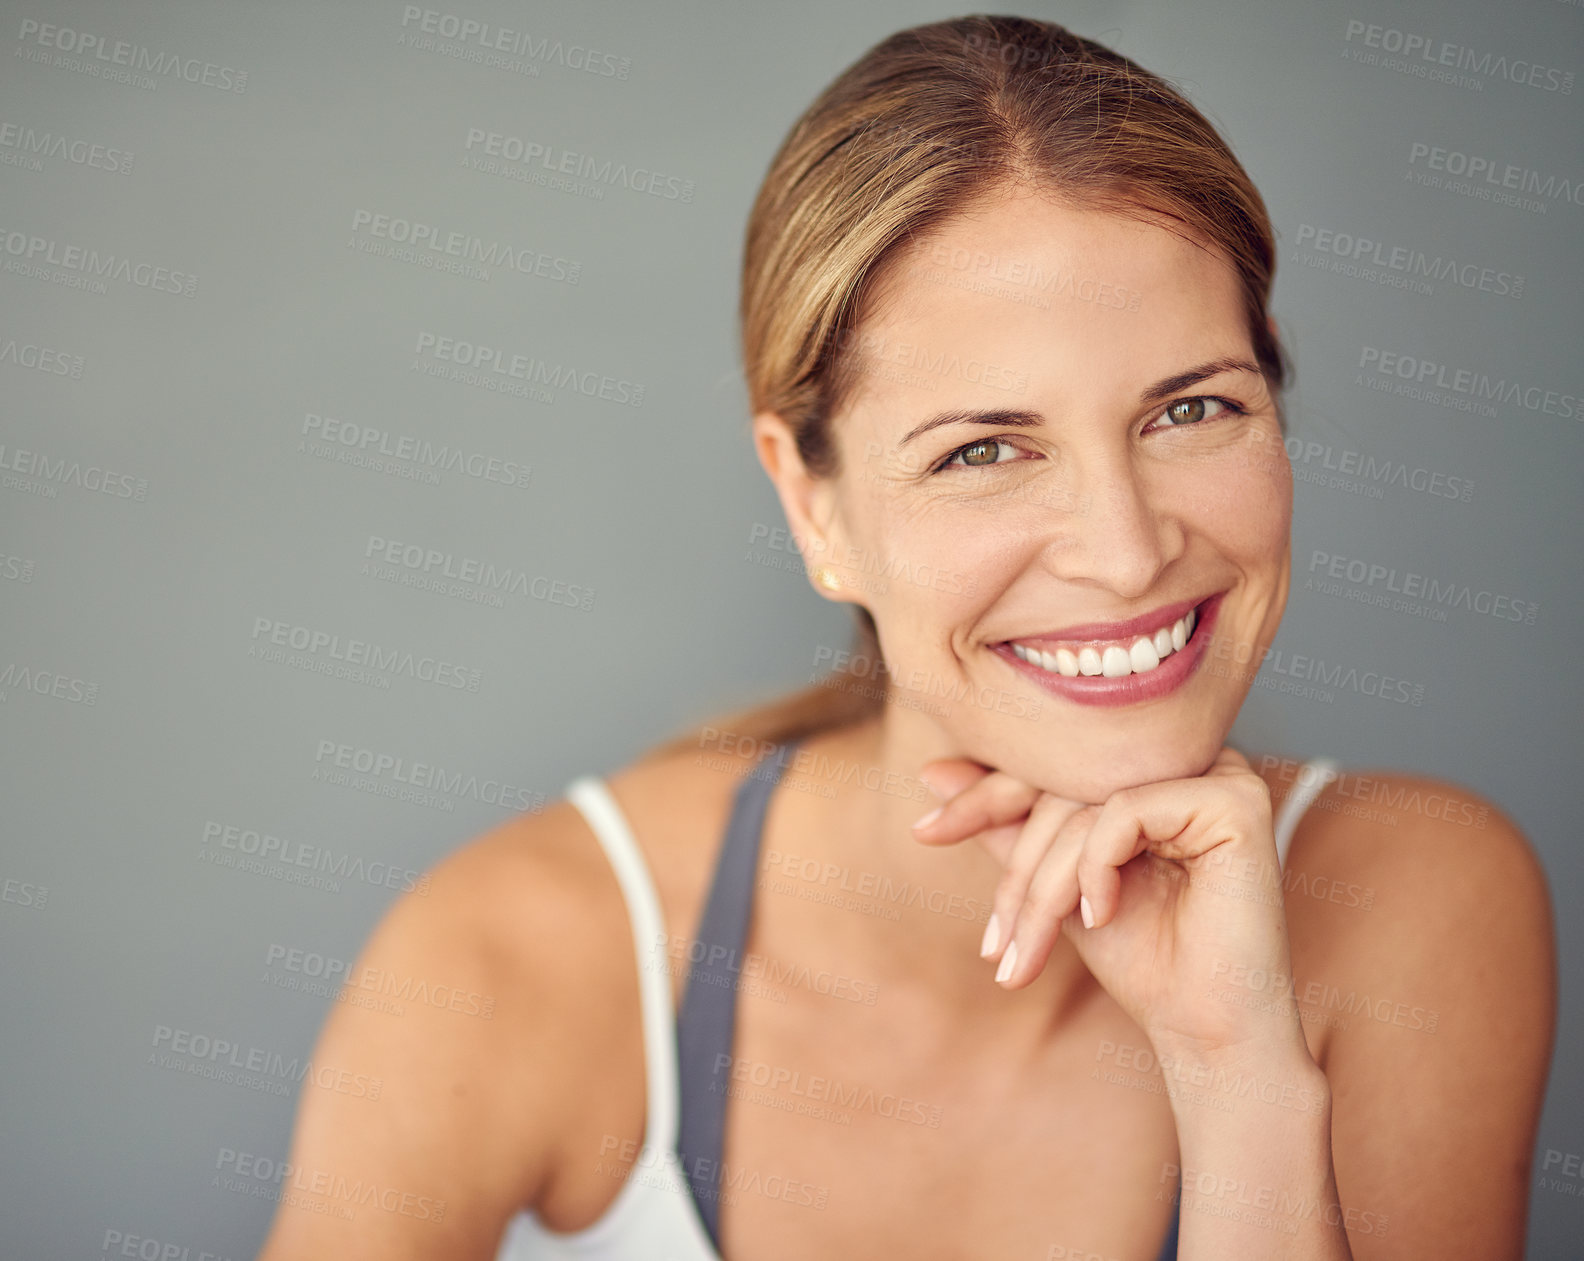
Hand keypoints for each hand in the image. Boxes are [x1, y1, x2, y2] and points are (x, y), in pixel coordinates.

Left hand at [911, 748, 1306, 1063]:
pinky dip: (1093, 868)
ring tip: (1028, 952)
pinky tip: (1100, 915)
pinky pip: (1123, 811)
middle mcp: (1189, 758)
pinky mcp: (1235, 800)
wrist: (1205, 1031)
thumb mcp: (1055, 884)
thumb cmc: (1141, 958)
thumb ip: (1006, 826)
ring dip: (1043, 885)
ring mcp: (1219, 773)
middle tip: (993, 942)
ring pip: (1086, 803)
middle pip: (1065, 782)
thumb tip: (934, 772)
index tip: (925, 830)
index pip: (1052, 763)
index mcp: (1152, 768)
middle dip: (1016, 869)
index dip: (984, 796)